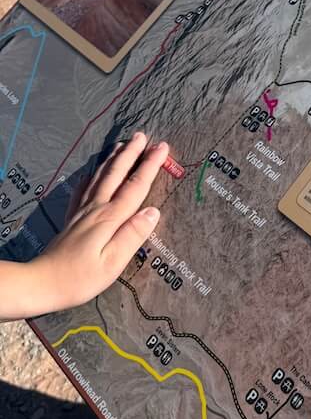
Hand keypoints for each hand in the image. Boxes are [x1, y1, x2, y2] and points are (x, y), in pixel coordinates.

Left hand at [31, 132, 168, 313]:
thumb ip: (133, 235)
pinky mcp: (72, 219)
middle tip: (142, 135)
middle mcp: (96, 208)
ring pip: (100, 177)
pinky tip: (91, 173)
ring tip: (121, 145)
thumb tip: (153, 210)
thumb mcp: (113, 262)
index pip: (135, 186)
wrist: (41, 283)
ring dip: (113, 160)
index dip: (150, 165)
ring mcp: (82, 212)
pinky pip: (82, 190)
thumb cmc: (81, 278)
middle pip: (116, 175)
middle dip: (131, 154)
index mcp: (110, 218)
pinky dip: (90, 177)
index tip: (162, 147)